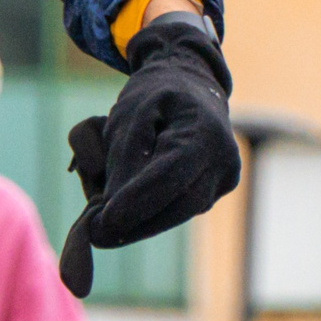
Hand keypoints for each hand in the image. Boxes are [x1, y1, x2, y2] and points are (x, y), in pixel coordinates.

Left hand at [59, 14, 239, 296]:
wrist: (189, 85)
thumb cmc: (154, 96)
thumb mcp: (129, 115)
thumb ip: (123, 157)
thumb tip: (114, 204)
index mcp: (205, 131)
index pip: (171, 174)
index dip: (138, 201)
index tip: (105, 219)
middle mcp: (224, 159)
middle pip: (180, 204)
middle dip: (137, 224)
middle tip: (95, 235)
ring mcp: (225, 178)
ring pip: (180, 212)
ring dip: (142, 224)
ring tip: (101, 228)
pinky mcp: (216, 191)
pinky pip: (182, 208)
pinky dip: (153, 213)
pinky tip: (126, 214)